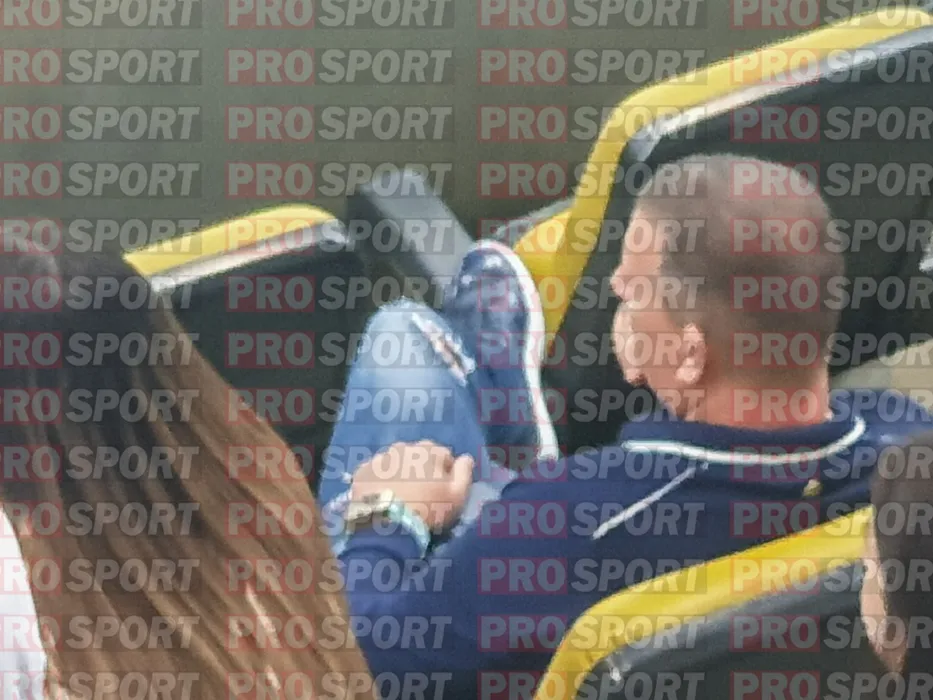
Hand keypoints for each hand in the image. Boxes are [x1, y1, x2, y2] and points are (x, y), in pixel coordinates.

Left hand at [349, 440, 473, 530]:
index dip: (445, 473)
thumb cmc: (428, 510)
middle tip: (420, 493)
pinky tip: (381, 498)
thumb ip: (464, 473)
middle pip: (417, 456)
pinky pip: (374, 473)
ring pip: (394, 462)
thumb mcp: (458, 496)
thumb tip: (465, 458)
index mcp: (428, 450)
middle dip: (420, 469)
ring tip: (399, 497)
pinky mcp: (362, 472)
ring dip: (398, 473)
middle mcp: (403, 447)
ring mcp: (380, 458)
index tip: (442, 490)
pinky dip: (378, 482)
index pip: (443, 455)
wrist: (387, 526)